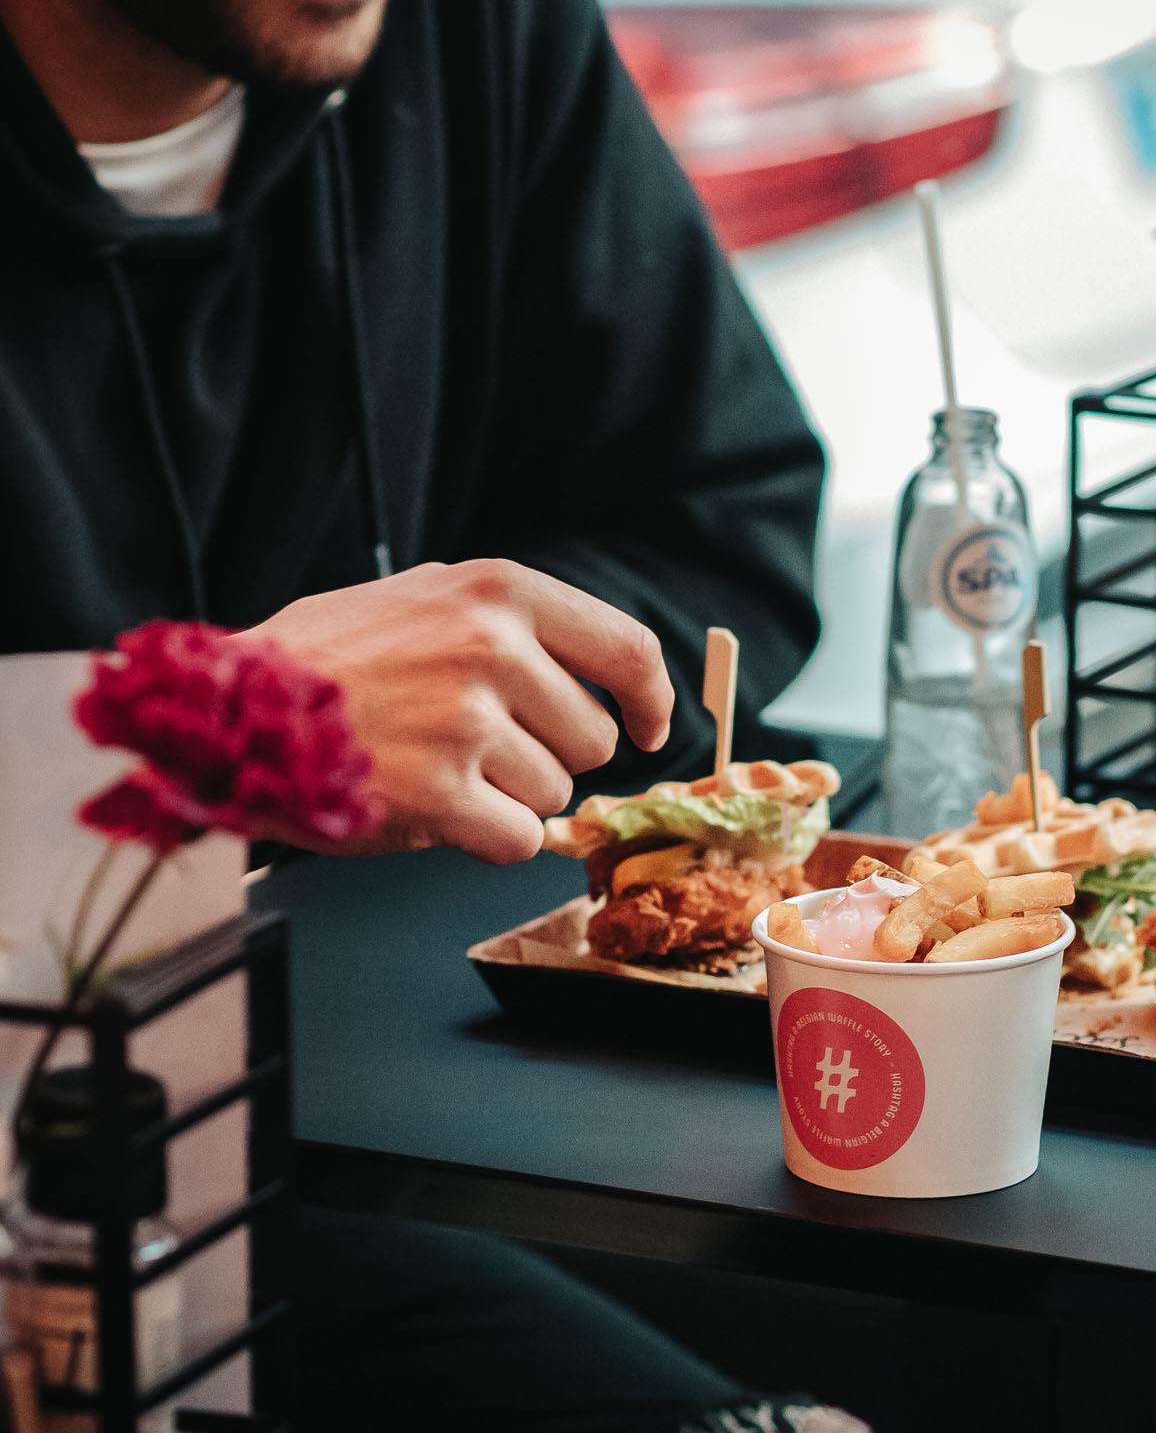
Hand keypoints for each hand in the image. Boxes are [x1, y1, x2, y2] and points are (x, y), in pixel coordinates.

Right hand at [244, 559, 673, 862]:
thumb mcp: (424, 601)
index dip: (650, 700)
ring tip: (430, 765)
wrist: (227, 708)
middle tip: (469, 745)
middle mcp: (493, 647)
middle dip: (546, 755)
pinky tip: (429, 809)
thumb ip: (513, 629)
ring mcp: (468, 719)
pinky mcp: (442, 792)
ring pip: (554, 793)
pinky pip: (518, 840)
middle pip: (592, 738)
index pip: (628, 649)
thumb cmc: (324, 661)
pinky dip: (484, 839)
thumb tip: (605, 686)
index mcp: (499, 592)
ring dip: (504, 796)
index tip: (650, 728)